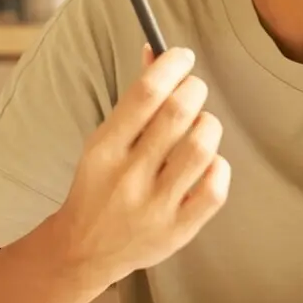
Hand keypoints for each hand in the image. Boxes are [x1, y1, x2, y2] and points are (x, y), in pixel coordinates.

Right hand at [55, 45, 229, 285]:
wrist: (83, 250)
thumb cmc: (100, 184)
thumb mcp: (104, 141)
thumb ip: (134, 100)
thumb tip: (157, 51)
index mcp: (104, 148)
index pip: (145, 93)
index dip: (171, 65)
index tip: (182, 56)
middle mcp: (128, 176)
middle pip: (178, 113)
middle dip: (194, 89)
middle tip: (193, 89)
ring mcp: (155, 207)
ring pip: (201, 148)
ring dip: (208, 126)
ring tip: (200, 127)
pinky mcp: (177, 231)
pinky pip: (215, 190)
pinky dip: (219, 167)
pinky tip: (207, 163)